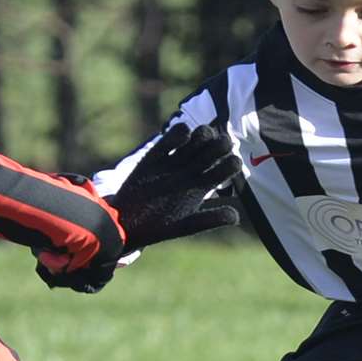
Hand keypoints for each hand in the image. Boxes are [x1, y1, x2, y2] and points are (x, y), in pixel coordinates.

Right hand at [104, 124, 241, 251]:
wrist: (125, 223)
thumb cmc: (157, 227)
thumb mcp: (186, 225)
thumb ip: (210, 219)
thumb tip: (236, 217)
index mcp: (201, 186)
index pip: (225, 168)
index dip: (232, 162)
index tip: (231, 162)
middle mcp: (190, 172)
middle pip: (213, 149)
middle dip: (220, 144)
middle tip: (220, 145)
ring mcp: (174, 162)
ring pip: (196, 139)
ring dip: (203, 134)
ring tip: (200, 139)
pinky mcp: (155, 156)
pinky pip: (171, 138)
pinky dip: (179, 133)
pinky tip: (181, 138)